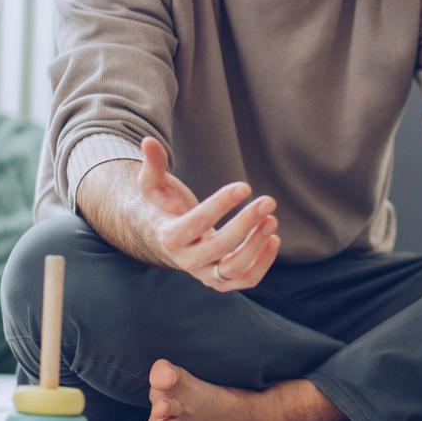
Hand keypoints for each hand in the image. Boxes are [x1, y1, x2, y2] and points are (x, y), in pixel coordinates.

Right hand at [137, 137, 279, 290]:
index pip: (195, 224)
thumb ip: (153, 165)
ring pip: (234, 269)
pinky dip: (263, 263)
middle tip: (268, 200)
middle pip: (219, 249)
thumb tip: (148, 140)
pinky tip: (274, 238)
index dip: (220, 205)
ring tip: (272, 219)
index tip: (244, 186)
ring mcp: (204, 273)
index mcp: (168, 237)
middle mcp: (186, 260)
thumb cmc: (163, 206)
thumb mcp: (154, 185)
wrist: (167, 238)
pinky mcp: (221, 279)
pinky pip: (245, 280)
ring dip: (257, 246)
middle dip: (246, 224)